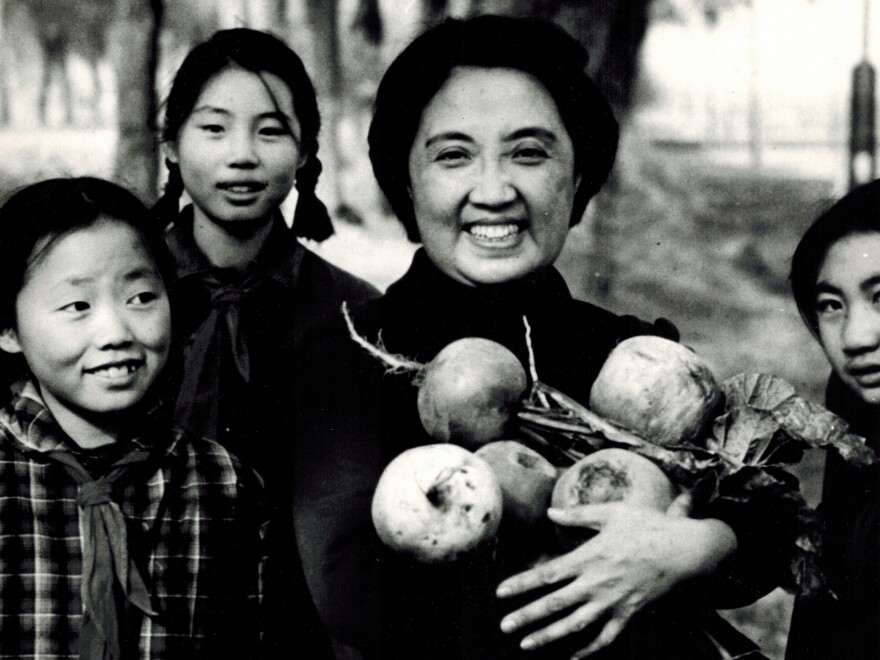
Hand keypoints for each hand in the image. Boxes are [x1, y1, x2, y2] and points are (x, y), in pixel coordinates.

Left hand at [495, 493, 736, 656]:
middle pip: (555, 604)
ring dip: (549, 637)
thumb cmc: (648, 526)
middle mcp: (597, 583)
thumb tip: (550, 512)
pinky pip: (607, 638)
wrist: (686, 549)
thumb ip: (578, 514)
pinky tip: (574, 658)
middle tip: (504, 626)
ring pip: (576, 625)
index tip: (500, 592)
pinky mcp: (630, 614)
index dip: (522, 584)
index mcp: (589, 556)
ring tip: (526, 645)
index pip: (547, 573)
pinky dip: (590, 650)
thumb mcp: (611, 512)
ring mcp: (614, 602)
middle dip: (527, 616)